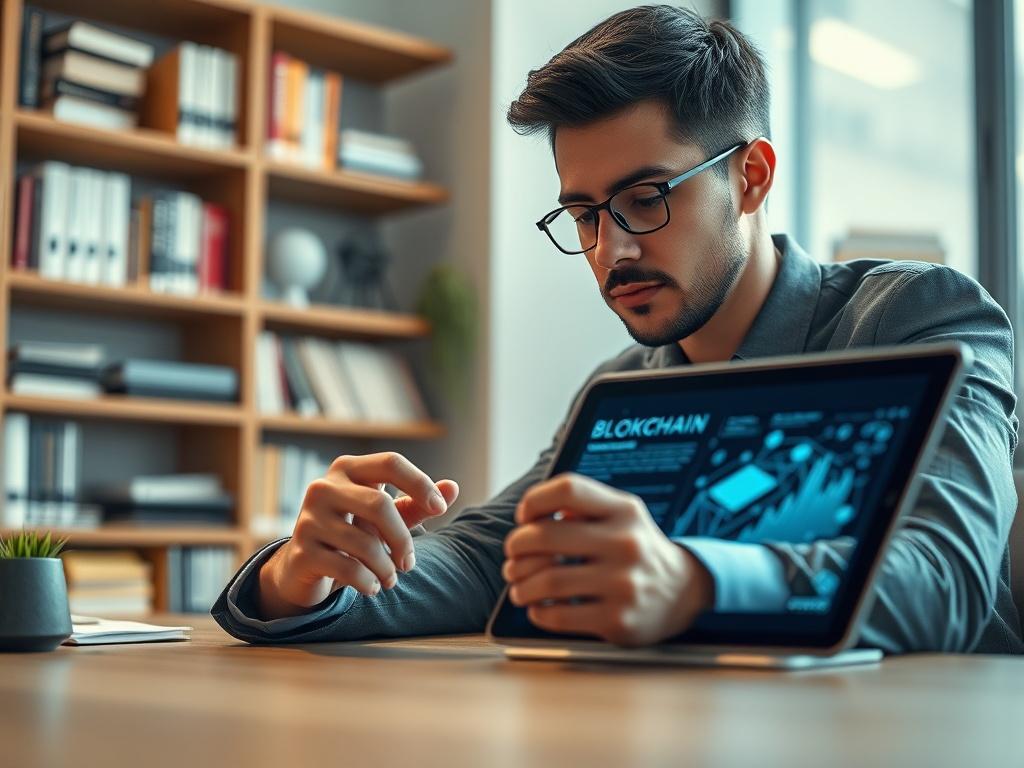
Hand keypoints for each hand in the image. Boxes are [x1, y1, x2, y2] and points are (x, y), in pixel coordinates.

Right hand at [258, 452, 458, 619]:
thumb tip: (453, 488)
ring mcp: (309, 518)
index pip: (390, 463)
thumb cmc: (352, 533)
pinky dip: (368, 582)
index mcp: (348, 469)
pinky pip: (347, 568)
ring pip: (364, 543)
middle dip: (402, 539)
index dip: (420, 484)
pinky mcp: (301, 551)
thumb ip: (417, 503)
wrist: (304, 566)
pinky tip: (372, 587)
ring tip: (391, 579)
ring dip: (386, 568)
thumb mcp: (386, 517)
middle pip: (379, 504)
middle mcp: (324, 487)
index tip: (440, 509)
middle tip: (409, 563)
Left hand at [502, 473, 713, 645]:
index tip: (525, 517)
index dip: (534, 500)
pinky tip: (539, 607)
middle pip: (546, 536)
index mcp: (624, 511)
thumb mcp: (620, 515)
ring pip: (546, 580)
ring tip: (518, 585)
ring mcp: (623, 584)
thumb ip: (582, 506)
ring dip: (521, 584)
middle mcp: (626, 544)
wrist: (683, 592)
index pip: (568, 490)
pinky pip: (558, 616)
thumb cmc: (634, 548)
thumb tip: (531, 516)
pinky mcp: (618, 621)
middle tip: (513, 556)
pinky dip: (537, 611)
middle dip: (517, 546)